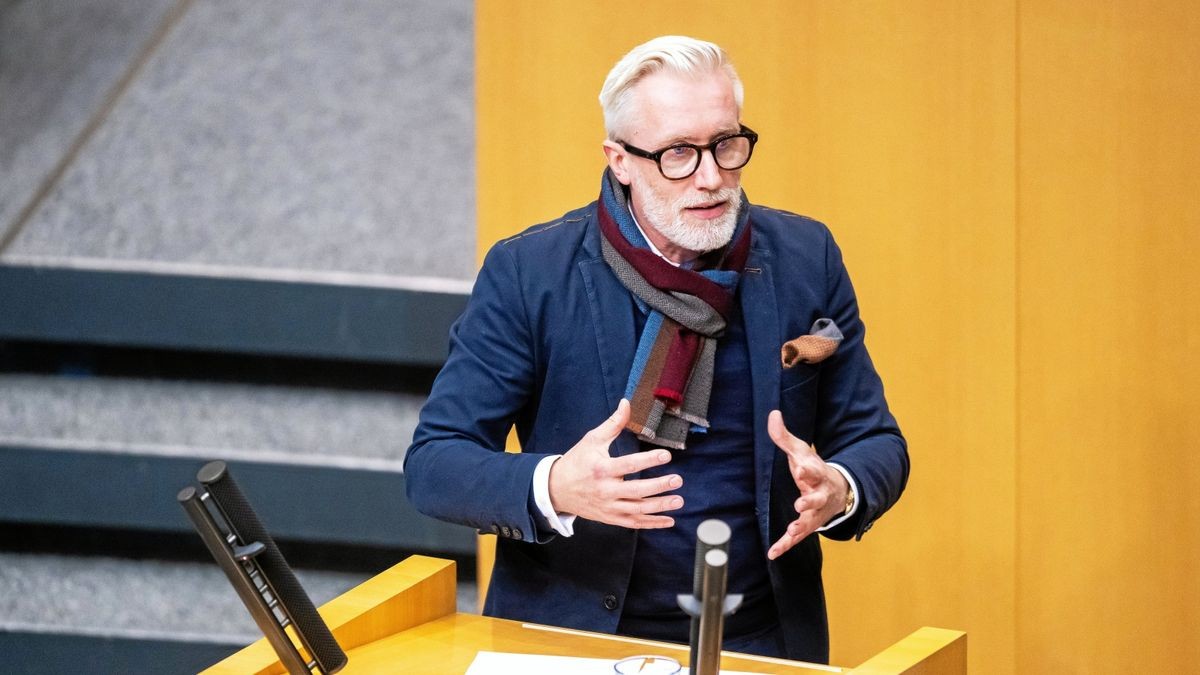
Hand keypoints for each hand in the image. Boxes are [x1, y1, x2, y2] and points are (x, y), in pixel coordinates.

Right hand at [548, 399, 683, 528]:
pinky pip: (634, 523)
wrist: (557, 490)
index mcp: (601, 469)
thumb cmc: (576, 462)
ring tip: (679, 501)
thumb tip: (626, 403)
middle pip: (636, 491)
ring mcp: (609, 507)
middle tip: (677, 480)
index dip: (648, 460)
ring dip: (660, 507)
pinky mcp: (610, 518)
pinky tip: (669, 520)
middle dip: (659, 486)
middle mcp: (606, 490)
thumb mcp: (592, 440)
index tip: (666, 456)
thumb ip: (613, 423)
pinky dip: (652, 524)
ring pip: (637, 510)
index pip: (629, 465)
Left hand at [766, 410, 849, 559]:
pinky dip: (785, 545)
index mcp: (817, 474)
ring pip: (810, 521)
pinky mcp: (808, 526)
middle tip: (800, 503)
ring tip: (792, 532)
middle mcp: (819, 494)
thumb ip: (784, 437)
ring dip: (801, 527)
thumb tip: (773, 414)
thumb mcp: (800, 451)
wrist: (837, 491)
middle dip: (809, 501)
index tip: (801, 466)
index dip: (808, 468)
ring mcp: (815, 513)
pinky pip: (796, 537)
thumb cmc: (813, 469)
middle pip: (816, 498)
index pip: (813, 469)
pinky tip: (773, 553)